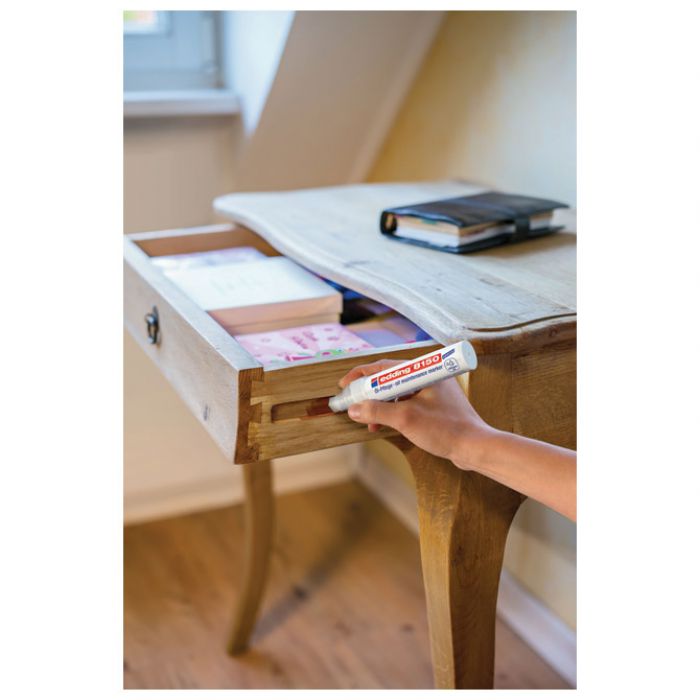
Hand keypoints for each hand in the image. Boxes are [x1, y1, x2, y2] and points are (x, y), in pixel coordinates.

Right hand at [337, 359, 494, 469]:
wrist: (475, 448)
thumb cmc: (446, 429)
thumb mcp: (405, 419)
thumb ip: (377, 411)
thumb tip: (354, 409)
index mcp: (423, 371)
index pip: (385, 367)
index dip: (361, 375)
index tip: (344, 384)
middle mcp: (428, 377)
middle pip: (389, 380)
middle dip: (369, 393)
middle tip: (352, 403)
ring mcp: (431, 392)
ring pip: (397, 394)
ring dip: (380, 406)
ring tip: (367, 421)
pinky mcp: (434, 406)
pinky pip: (406, 404)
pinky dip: (392, 413)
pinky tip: (382, 425)